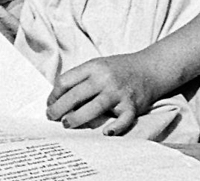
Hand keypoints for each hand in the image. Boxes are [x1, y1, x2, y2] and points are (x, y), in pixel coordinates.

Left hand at [47, 52, 165, 134]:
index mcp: (92, 67)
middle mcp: (105, 79)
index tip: (50, 104)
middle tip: (52, 117)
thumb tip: (58, 99)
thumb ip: (80, 79)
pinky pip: (124, 119)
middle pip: (76, 94)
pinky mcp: (133, 105)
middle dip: (60, 108)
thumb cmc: (118, 70)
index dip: (54, 94)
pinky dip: (116, 127)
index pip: (66, 80)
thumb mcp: (97, 66)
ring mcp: (119, 92)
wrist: (150, 68)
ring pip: (95, 107)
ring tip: (67, 124)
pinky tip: (106, 133)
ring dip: (78, 118)